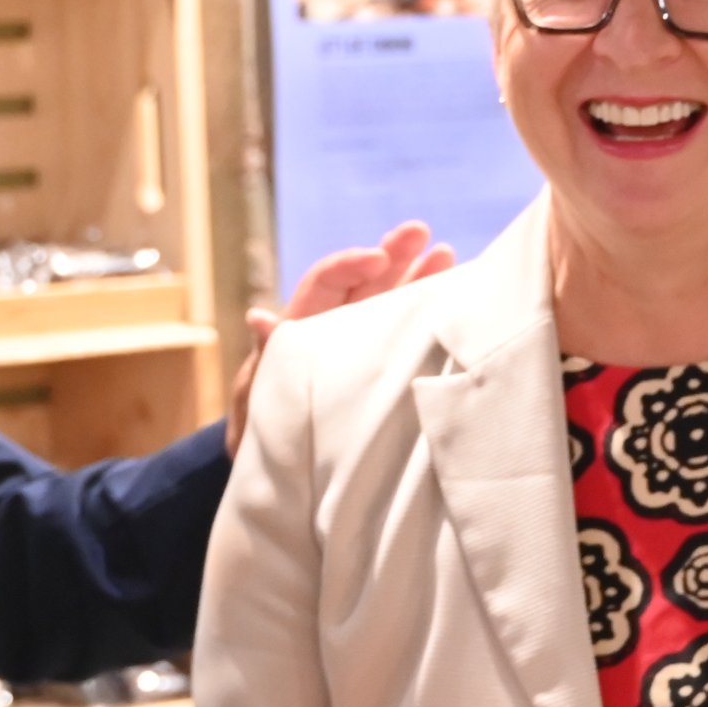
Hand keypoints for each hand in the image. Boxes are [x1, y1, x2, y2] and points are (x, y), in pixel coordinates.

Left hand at [230, 221, 455, 449]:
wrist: (278, 475)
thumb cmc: (261, 436)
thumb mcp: (256, 398)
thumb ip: (263, 359)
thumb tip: (259, 316)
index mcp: (299, 332)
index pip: (323, 285)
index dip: (348, 267)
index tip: (376, 258)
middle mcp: (332, 332)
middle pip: (363, 284)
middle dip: (391, 255)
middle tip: (418, 231)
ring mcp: (358, 350)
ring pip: (388, 304)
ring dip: (415, 278)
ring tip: (446, 254)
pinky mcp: (380, 372)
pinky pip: (403, 336)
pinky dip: (425, 315)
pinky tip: (451, 299)